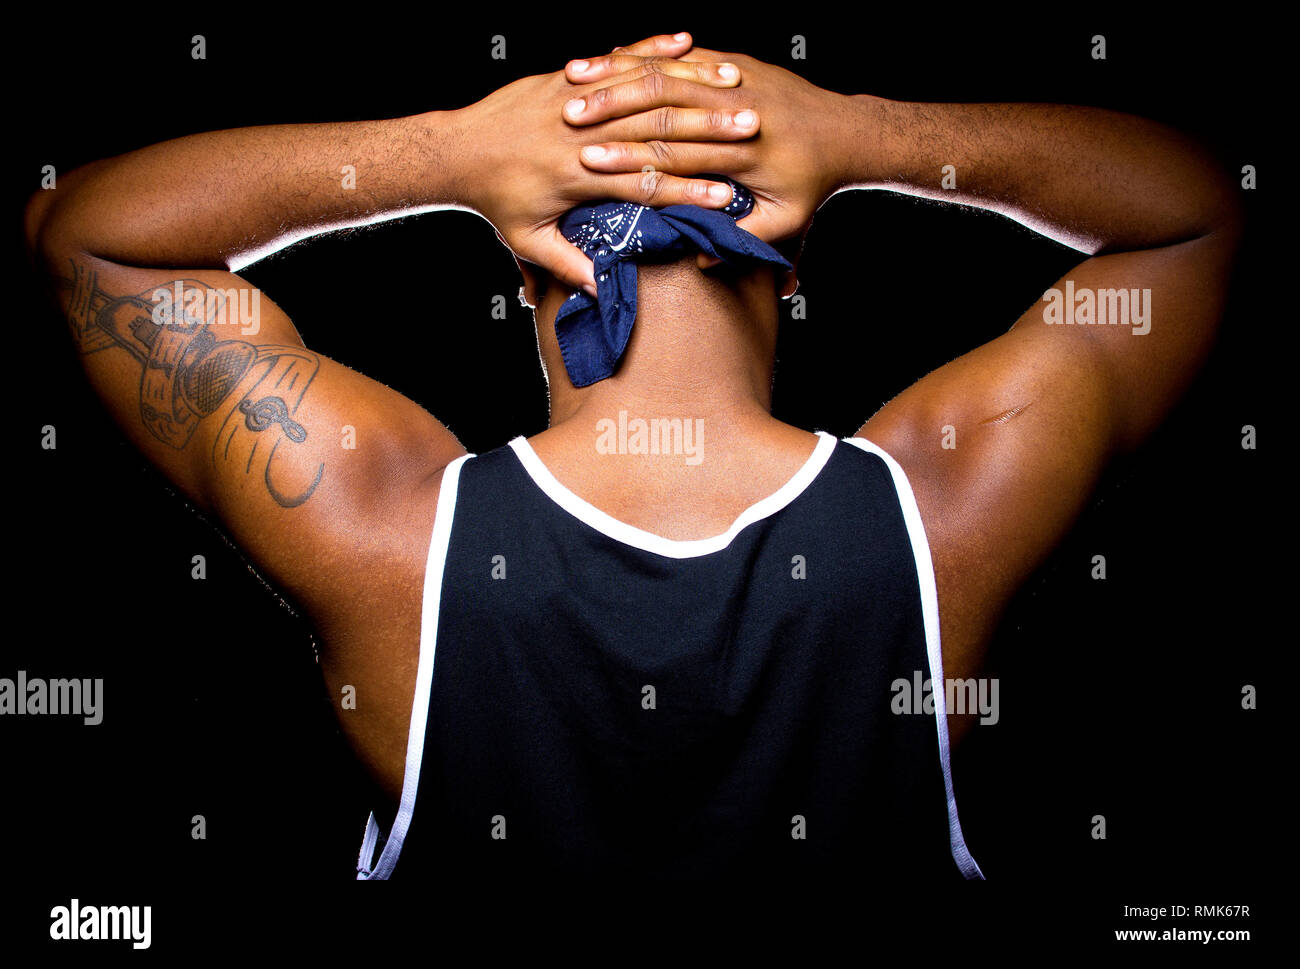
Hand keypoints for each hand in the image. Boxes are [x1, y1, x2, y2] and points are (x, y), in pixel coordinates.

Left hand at [452, 33, 761, 294]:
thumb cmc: (496, 201)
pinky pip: (616, 60)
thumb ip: (569, 263)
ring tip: (736, 85)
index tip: (725, 197)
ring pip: (642, 90)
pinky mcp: (566, 78)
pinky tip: (688, 42)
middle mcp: (580, 134)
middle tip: (750, 133)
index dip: (686, 191)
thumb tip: (604, 288)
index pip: (643, 183)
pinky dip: (652, 50)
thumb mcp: (528, 241)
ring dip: (691, 86)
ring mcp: (574, 100)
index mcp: (576, 177)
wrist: (456, 151)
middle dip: (706, 132)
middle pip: (655, 132)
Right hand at [562, 44, 860, 248]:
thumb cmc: (813, 183)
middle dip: (610, 108)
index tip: (588, 160)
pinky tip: (606, 58)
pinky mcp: (733, 64)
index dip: (627, 156)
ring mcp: (734, 78)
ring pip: (665, 71)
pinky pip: (681, 56)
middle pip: (660, 104)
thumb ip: (743, 240)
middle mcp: (734, 106)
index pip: (673, 152)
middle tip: (565, 116)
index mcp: (742, 150)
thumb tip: (702, 258)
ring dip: (617, 76)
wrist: (847, 132)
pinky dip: (644, 56)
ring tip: (573, 80)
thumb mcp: (787, 221)